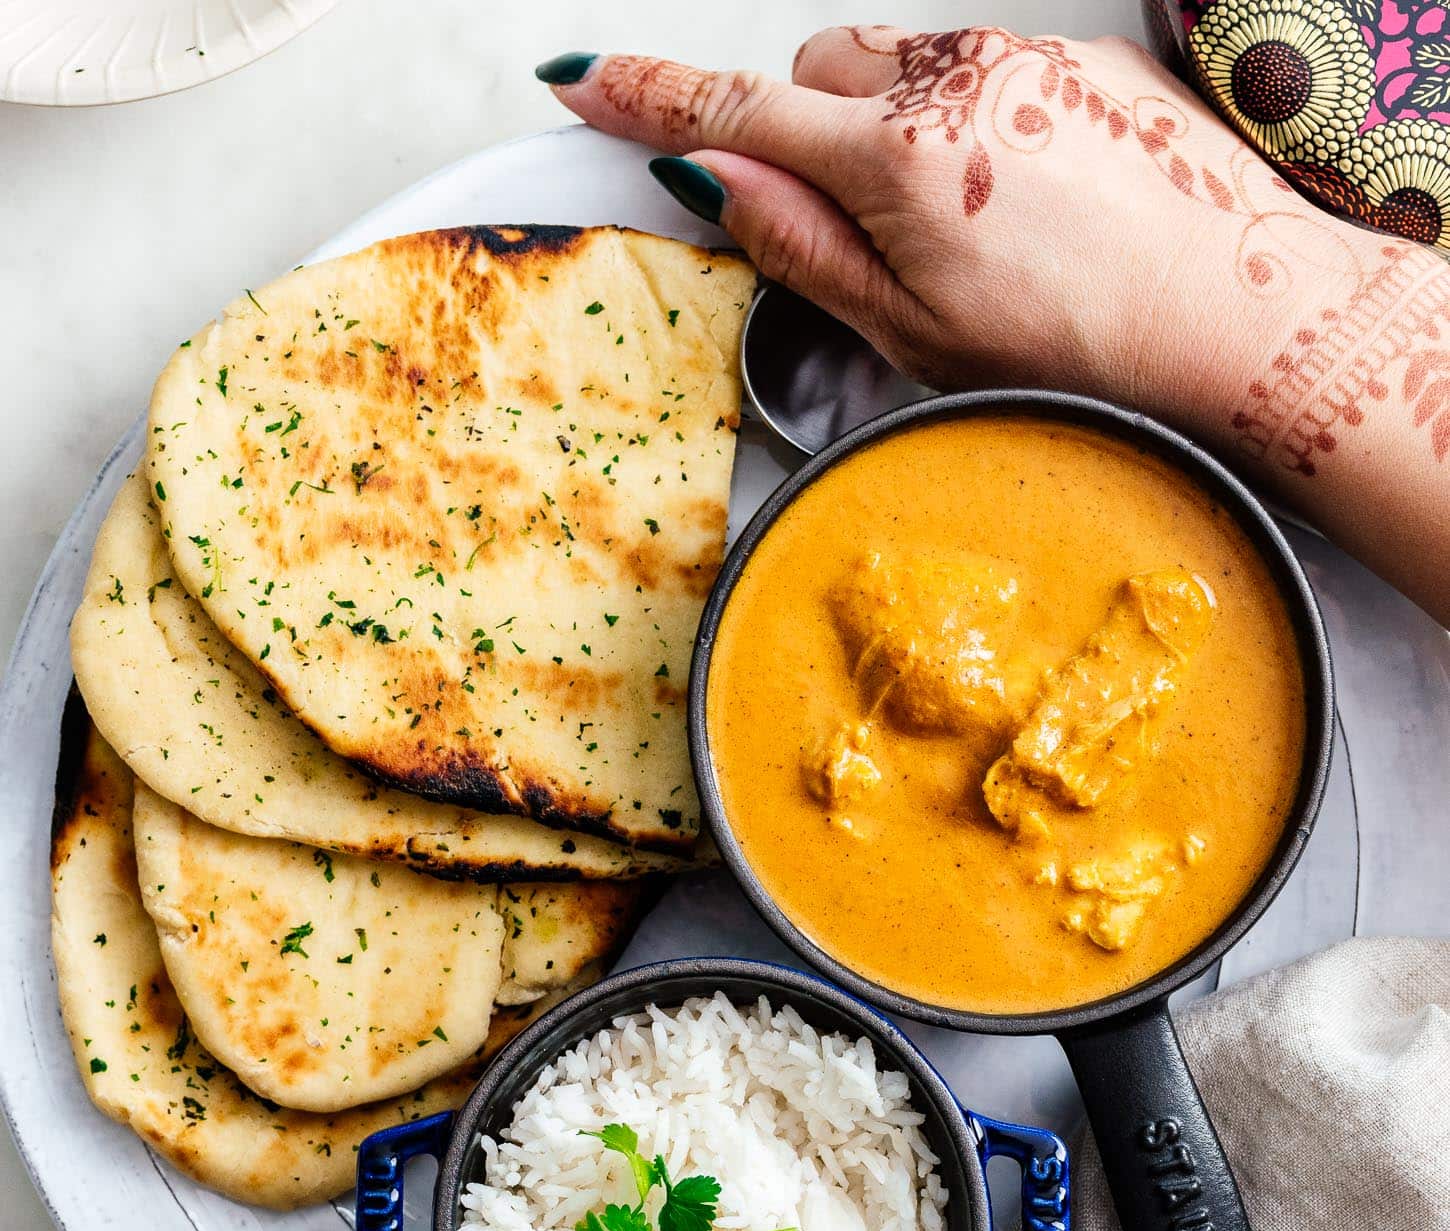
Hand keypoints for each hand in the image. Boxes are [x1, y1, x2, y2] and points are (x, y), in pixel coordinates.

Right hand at [537, 28, 1449, 624]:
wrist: (1236, 315)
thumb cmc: (1083, 345)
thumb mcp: (911, 330)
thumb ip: (801, 246)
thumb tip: (715, 181)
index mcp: (894, 157)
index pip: (736, 110)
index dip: (649, 97)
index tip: (586, 83)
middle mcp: (952, 79)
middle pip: (815, 69)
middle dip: (804, 130)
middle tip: (852, 228)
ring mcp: (1020, 57)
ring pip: (894, 61)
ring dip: (882, 122)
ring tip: (953, 225)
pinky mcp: (1075, 57)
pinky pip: (973, 64)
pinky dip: (957, 118)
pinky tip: (1015, 201)